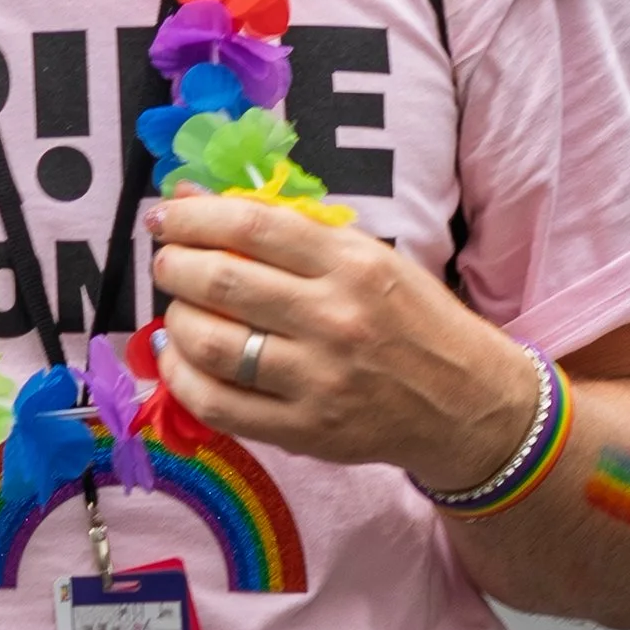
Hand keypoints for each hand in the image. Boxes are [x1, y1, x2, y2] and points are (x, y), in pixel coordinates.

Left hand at [146, 190, 536, 491]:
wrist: (465, 403)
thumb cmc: (413, 322)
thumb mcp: (369, 259)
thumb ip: (287, 231)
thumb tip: (194, 198)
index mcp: (353, 265)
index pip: (252, 227)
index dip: (193, 217)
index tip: (164, 215)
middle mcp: (334, 319)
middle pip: (221, 282)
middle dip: (174, 265)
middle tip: (167, 261)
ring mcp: (317, 380)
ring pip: (211, 344)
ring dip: (176, 320)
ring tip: (177, 309)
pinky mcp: (304, 430)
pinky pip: (218, 405)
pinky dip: (182, 378)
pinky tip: (178, 359)